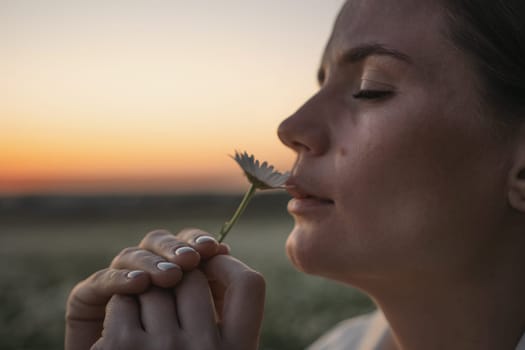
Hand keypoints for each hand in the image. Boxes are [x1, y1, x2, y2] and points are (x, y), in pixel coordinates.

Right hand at [65, 228, 228, 349]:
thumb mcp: (210, 330)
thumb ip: (218, 293)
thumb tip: (223, 251)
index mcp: (177, 277)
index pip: (186, 243)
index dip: (197, 240)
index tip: (215, 250)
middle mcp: (147, 276)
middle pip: (161, 244)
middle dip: (178, 249)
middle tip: (191, 260)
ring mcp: (118, 286)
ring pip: (134, 256)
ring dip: (153, 262)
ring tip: (171, 276)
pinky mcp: (88, 299)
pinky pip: (103, 280)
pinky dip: (120, 279)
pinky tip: (139, 283)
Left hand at [91, 255, 264, 349]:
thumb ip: (223, 316)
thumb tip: (217, 250)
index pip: (249, 284)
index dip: (226, 264)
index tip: (210, 262)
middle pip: (193, 277)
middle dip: (176, 279)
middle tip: (166, 305)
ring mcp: (164, 349)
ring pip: (154, 285)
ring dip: (144, 296)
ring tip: (144, 328)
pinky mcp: (122, 348)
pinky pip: (122, 299)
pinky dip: (118, 309)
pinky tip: (119, 337)